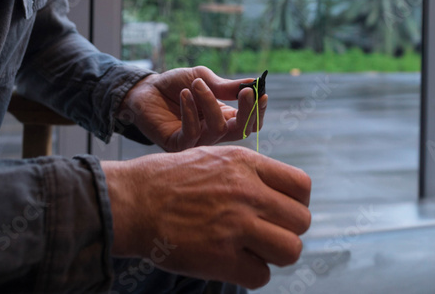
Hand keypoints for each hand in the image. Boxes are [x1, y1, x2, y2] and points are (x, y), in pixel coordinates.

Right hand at [102, 146, 311, 288]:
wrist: (132, 200)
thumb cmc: (167, 180)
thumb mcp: (213, 158)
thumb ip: (247, 174)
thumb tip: (276, 197)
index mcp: (246, 164)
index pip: (302, 186)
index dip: (296, 203)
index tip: (279, 212)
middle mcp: (247, 192)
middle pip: (302, 221)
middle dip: (287, 231)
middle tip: (264, 235)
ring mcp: (236, 225)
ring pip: (291, 250)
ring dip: (274, 255)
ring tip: (251, 251)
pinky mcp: (221, 257)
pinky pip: (261, 276)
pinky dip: (250, 274)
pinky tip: (231, 263)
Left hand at [120, 66, 267, 151]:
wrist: (145, 91)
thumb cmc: (176, 85)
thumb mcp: (202, 79)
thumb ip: (225, 86)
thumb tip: (254, 83)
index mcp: (225, 117)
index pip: (250, 122)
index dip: (258, 110)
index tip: (261, 92)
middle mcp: (215, 132)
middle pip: (242, 132)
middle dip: (246, 112)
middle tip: (245, 91)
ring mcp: (198, 141)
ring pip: (217, 129)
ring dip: (209, 103)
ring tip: (195, 84)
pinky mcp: (178, 146)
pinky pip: (192, 133)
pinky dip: (190, 111)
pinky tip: (184, 94)